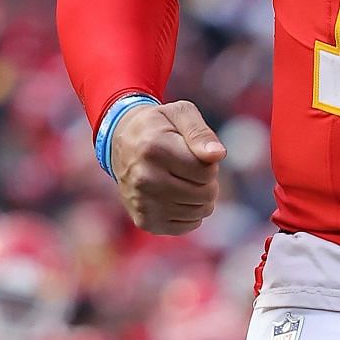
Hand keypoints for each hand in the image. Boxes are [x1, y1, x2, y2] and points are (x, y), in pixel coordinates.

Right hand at [109, 100, 226, 234]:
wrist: (121, 143)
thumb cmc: (158, 126)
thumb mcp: (180, 114)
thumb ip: (200, 133)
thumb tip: (218, 155)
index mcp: (154, 149)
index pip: (206, 171)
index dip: (208, 161)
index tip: (194, 151)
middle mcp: (145, 179)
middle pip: (204, 194)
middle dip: (207, 181)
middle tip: (191, 167)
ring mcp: (142, 203)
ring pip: (198, 212)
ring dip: (200, 197)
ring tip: (185, 180)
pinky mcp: (144, 221)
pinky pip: (187, 226)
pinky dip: (190, 213)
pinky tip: (178, 196)